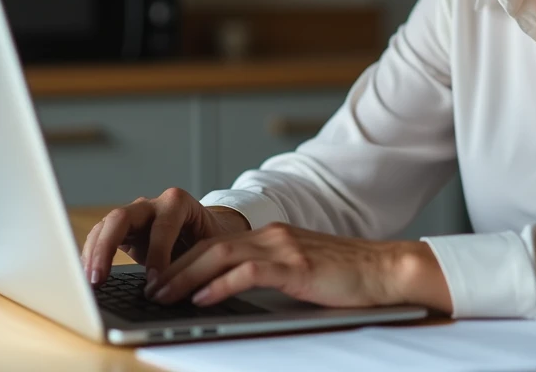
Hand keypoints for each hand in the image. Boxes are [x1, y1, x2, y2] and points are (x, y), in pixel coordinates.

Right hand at [80, 188, 249, 288]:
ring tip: (90, 282)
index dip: (158, 253)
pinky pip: (100, 237)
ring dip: (94, 254)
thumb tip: (186, 290)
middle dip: (107, 248)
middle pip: (121, 217)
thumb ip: (200, 263)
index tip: (155, 282)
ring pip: (105, 227)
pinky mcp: (121, 230)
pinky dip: (91, 256)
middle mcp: (151, 204)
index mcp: (178, 203)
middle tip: (100, 278)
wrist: (202, 230)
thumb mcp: (212, 247)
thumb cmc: (209, 238)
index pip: (163, 225)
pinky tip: (88, 276)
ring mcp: (132, 215)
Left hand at [151, 223, 452, 312]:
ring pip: (222, 256)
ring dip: (187, 277)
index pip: (217, 245)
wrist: (385, 271)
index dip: (184, 261)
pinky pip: (249, 273)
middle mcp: (273, 236)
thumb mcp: (300, 272)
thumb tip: (232, 293)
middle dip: (175, 268)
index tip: (161, 279)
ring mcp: (284, 248)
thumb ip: (270, 275)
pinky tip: (203, 298)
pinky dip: (221, 285)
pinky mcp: (296, 266)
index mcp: (272, 237)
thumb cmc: (346, 279)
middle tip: (151, 289)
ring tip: (165, 295)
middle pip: (211, 247)